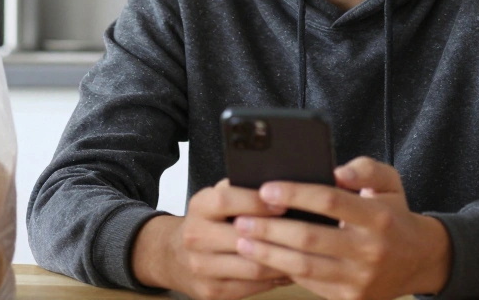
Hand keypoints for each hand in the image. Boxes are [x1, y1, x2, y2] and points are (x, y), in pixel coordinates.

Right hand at [132, 179, 290, 299]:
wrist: (172, 256)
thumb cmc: (207, 222)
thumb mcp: (215, 199)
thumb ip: (240, 191)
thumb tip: (281, 188)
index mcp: (199, 208)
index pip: (227, 201)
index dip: (258, 202)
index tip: (285, 203)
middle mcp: (196, 237)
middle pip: (244, 239)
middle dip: (278, 236)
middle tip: (306, 233)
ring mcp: (202, 268)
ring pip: (253, 268)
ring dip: (283, 261)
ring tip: (305, 254)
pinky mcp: (211, 291)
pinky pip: (252, 287)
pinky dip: (275, 279)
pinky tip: (290, 269)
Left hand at [233, 156, 451, 299]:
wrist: (421, 261)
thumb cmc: (394, 216)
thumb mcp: (390, 183)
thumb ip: (364, 169)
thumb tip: (335, 171)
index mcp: (378, 217)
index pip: (330, 200)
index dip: (295, 194)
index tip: (266, 189)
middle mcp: (370, 250)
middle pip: (310, 238)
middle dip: (270, 229)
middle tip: (241, 220)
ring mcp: (360, 279)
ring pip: (304, 266)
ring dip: (268, 254)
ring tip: (243, 241)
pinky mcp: (351, 298)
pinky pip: (310, 283)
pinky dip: (284, 270)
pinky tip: (264, 259)